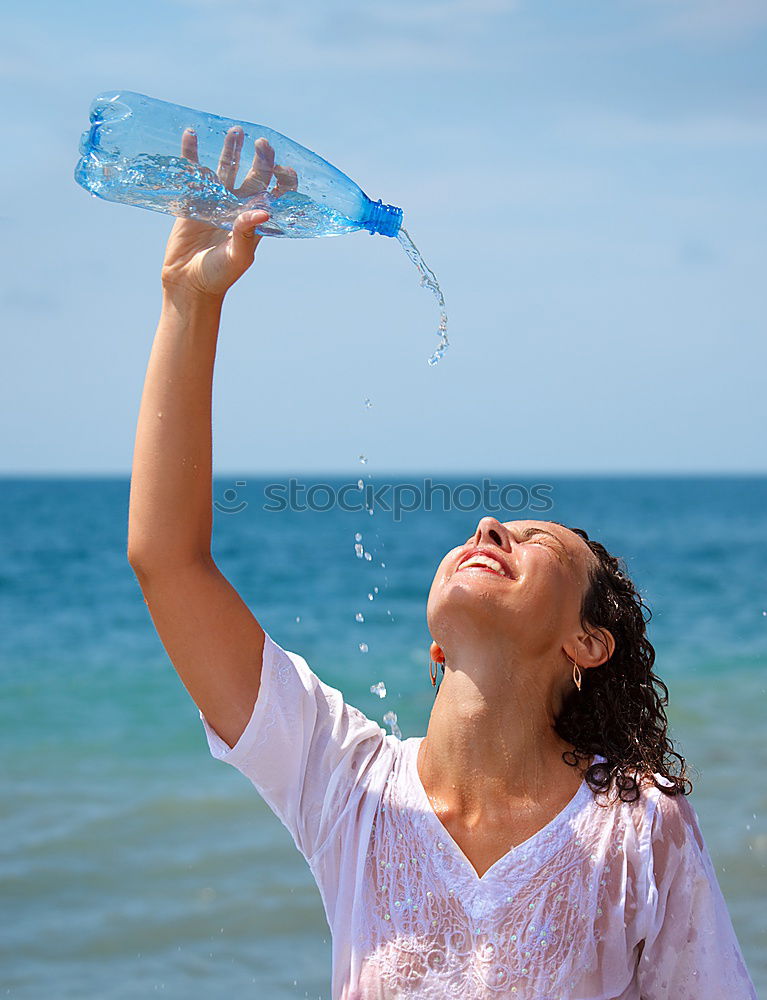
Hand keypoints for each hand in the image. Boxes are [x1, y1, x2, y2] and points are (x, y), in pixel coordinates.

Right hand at [160, 126, 298, 299]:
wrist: (189, 283)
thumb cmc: (219, 275)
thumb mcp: (238, 256)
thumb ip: (249, 233)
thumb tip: (264, 211)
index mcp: (256, 219)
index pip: (275, 193)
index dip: (283, 179)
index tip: (284, 169)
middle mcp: (238, 206)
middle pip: (253, 174)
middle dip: (259, 158)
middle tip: (260, 143)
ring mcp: (215, 201)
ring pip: (225, 168)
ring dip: (230, 149)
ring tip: (234, 131)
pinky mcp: (192, 201)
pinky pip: (192, 172)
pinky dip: (191, 154)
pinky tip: (191, 135)